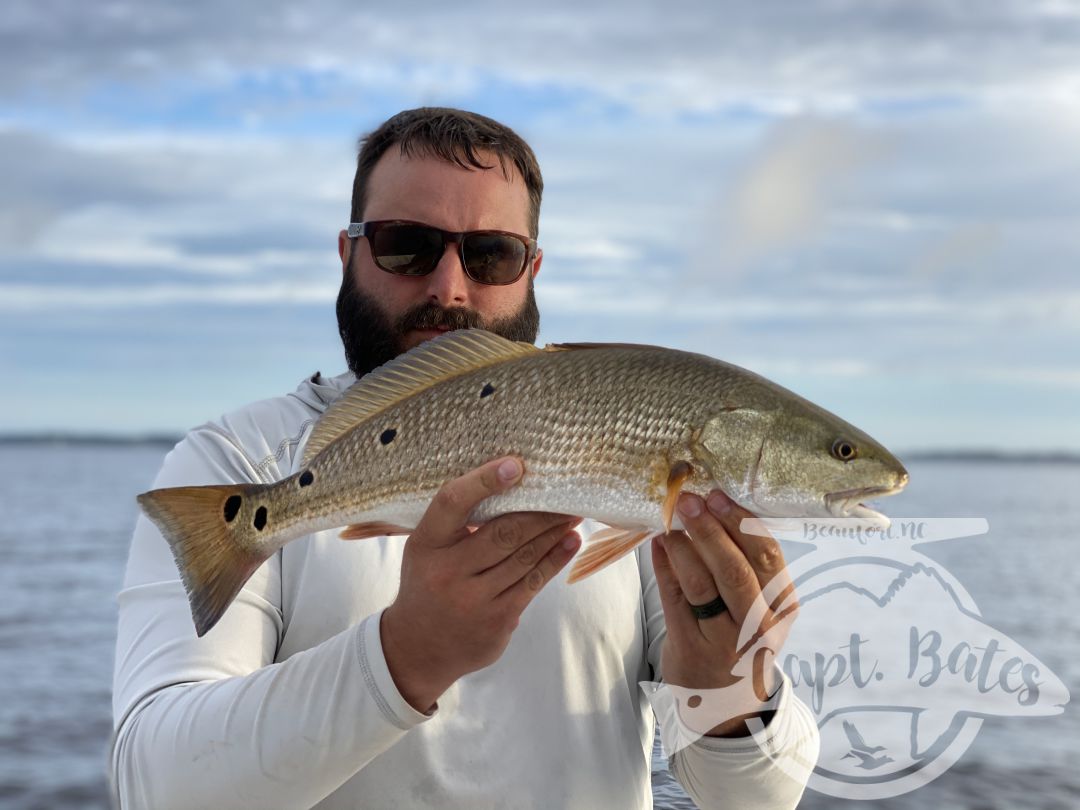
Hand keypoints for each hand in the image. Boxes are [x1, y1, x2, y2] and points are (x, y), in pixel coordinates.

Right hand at [381, 456, 581, 712]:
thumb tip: (513, 487)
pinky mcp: (497, 620)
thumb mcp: (426, 549)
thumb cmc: (428, 582)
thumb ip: (457, 523)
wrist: (417, 648)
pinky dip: (555, 559)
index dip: (484, 481)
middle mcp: (446, 571)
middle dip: (540, 513)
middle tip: (565, 495)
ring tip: (573, 515)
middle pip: (503, 532)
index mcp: (426, 544)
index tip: (516, 466)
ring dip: (554, 533)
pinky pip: (533, 583)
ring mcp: (473, 599)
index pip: (452, 502)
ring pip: (524, 557)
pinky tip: (569, 543)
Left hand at [652, 489, 797, 736]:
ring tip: (669, 521)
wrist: (728, 703)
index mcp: (782, 604)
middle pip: (734, 569)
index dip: (740, 521)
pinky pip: (674, 599)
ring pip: (700, 584)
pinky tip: (658, 546)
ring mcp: (724, 641)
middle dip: (708, 529)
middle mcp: (758, 625)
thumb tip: (714, 507)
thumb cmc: (743, 638)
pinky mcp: (691, 649)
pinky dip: (664, 567)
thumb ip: (747, 564)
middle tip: (687, 500)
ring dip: (681, 546)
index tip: (717, 495)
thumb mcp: (761, 605)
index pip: (766, 554)